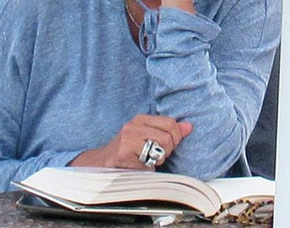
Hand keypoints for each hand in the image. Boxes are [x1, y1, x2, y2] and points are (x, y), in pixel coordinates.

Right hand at [70, 114, 192, 169]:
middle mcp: (133, 127)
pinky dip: (147, 171)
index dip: (175, 137)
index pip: (171, 123)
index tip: (168, 145)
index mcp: (141, 119)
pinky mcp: (123, 157)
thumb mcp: (147, 135)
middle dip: (167, 151)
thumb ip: (168, 130)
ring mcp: (127, 142)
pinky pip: (148, 167)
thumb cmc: (127, 150)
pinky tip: (137, 167)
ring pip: (160, 152)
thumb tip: (189, 127)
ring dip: (157, 161)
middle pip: (168, 138)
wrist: (100, 164)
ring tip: (146, 161)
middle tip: (156, 156)